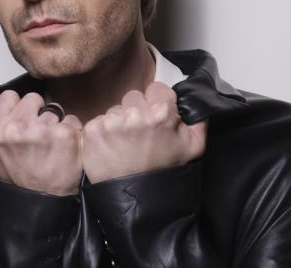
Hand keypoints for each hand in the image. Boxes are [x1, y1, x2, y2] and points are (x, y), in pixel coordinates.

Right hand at [0, 90, 82, 195]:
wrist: (43, 200)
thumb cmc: (17, 177)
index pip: (9, 96)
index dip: (17, 108)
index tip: (21, 123)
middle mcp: (15, 128)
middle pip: (32, 99)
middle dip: (36, 113)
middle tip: (36, 136)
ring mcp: (41, 130)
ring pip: (52, 109)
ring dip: (53, 123)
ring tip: (48, 144)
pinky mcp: (64, 134)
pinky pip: (71, 119)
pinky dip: (70, 131)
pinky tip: (63, 147)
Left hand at [81, 82, 207, 182]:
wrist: (138, 202)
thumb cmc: (166, 171)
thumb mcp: (194, 147)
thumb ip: (198, 118)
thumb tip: (195, 98)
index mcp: (160, 113)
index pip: (156, 88)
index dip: (157, 102)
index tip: (156, 117)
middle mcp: (134, 114)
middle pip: (133, 97)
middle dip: (138, 110)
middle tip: (140, 133)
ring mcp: (110, 122)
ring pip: (116, 109)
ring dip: (120, 122)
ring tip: (126, 144)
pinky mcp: (92, 131)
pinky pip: (99, 121)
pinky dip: (104, 132)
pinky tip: (112, 148)